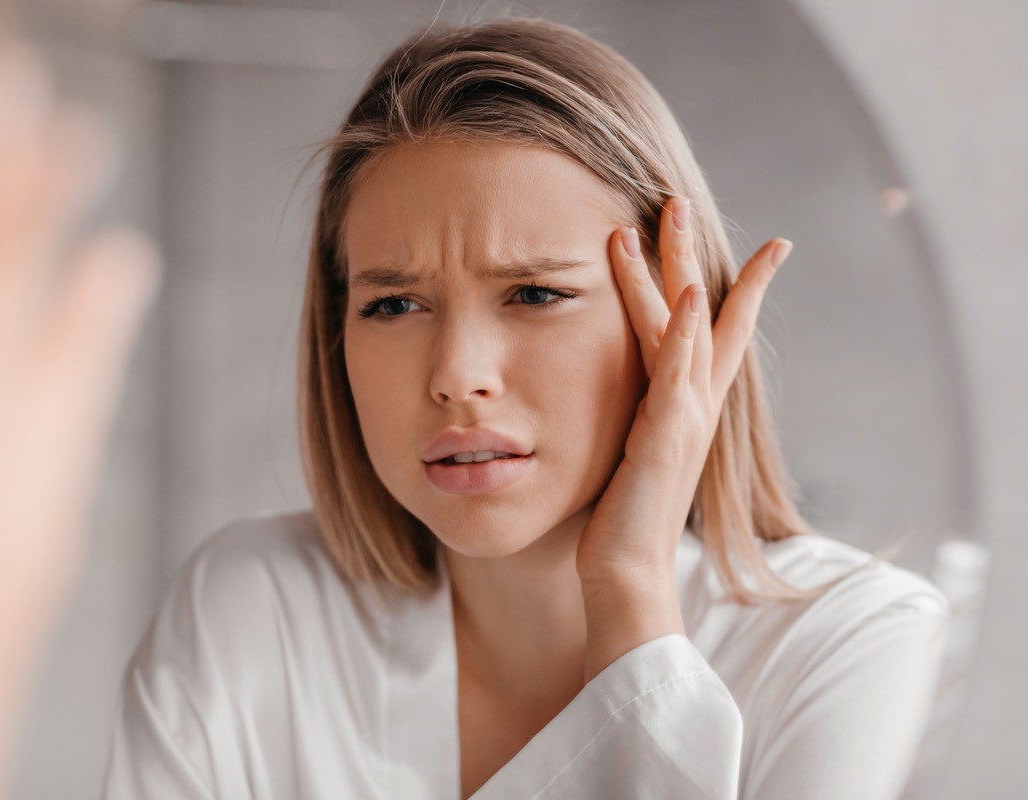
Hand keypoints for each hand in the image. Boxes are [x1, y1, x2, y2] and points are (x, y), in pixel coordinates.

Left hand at [575, 196, 790, 676]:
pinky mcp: (666, 441)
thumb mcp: (622, 455)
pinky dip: (690, 335)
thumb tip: (602, 394)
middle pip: (703, 311)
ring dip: (678, 270)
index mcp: (681, 408)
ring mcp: (684, 421)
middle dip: (690, 253)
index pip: (712, 332)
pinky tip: (690, 295)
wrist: (623, 577)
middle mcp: (692, 406)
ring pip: (687, 328)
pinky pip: (679, 377)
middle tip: (681, 199)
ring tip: (670, 216)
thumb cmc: (616, 522)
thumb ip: (626, 417)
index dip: (728, 285)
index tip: (739, 241)